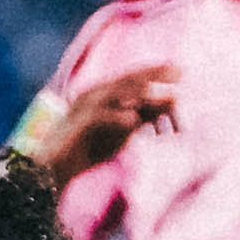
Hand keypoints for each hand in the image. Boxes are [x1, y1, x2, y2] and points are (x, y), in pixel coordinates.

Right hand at [37, 67, 177, 185]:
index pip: (133, 78)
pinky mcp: (75, 126)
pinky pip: (97, 118)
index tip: (182, 70)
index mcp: (104, 94)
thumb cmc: (91, 150)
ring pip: (113, 95)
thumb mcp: (125, 132)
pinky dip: (115, 117)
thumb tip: (171, 101)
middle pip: (126, 81)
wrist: (56, 170)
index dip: (156, 72)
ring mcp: (83, 108)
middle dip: (152, 76)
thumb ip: (144, 116)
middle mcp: (94, 95)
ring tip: (161, 95)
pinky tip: (134, 120)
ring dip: (139, 94)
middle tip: (178, 73)